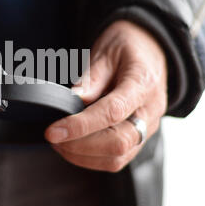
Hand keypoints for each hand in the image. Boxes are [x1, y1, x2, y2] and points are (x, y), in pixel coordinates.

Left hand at [45, 20, 167, 171]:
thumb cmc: (127, 47)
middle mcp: (150, 110)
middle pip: (118, 142)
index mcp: (143, 83)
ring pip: (118, 157)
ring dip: (83, 155)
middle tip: (54, 136)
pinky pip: (117, 159)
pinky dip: (92, 159)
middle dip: (80, 145)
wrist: (150, 49)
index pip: (112, 112)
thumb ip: (91, 77)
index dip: (80, 125)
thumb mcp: (107, 51)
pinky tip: (74, 147)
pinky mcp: (140, 138)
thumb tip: (73, 99)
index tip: (54, 131)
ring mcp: (148, 126)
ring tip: (60, 142)